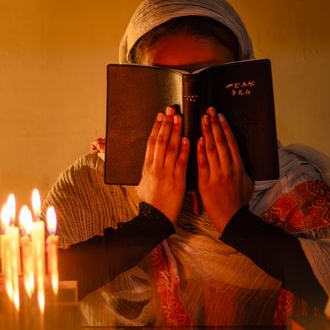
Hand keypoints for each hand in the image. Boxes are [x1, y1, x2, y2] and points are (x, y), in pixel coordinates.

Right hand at [137, 107, 188, 223]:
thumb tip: (148, 163)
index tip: (160, 116)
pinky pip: (180, 162)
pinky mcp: (177, 181)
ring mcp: (166, 174)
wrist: (155, 219)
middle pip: (161, 141)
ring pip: (170, 148)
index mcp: (148, 167)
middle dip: (166, 124)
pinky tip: (186, 139)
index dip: (157, 127)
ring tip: (179, 118)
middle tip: (171, 110)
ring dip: (175, 132)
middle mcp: (156, 168)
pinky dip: (184, 150)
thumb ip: (148, 172)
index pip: (152, 142)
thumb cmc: (151, 204)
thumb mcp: (143, 185)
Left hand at [197, 107, 253, 232]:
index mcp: (239, 167)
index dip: (225, 128)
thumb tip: (239, 159)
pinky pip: (203, 164)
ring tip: (203, 120)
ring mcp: (218, 175)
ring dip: (207, 133)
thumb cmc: (238, 202)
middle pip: (221, 142)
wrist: (231, 219)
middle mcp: (229, 168)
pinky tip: (197, 140)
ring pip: (212, 150)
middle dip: (214, 125)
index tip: (220, 116)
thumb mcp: (246, 183)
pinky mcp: (207, 183)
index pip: (232, 143)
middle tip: (209, 111)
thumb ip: (242, 169)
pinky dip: (200, 151)